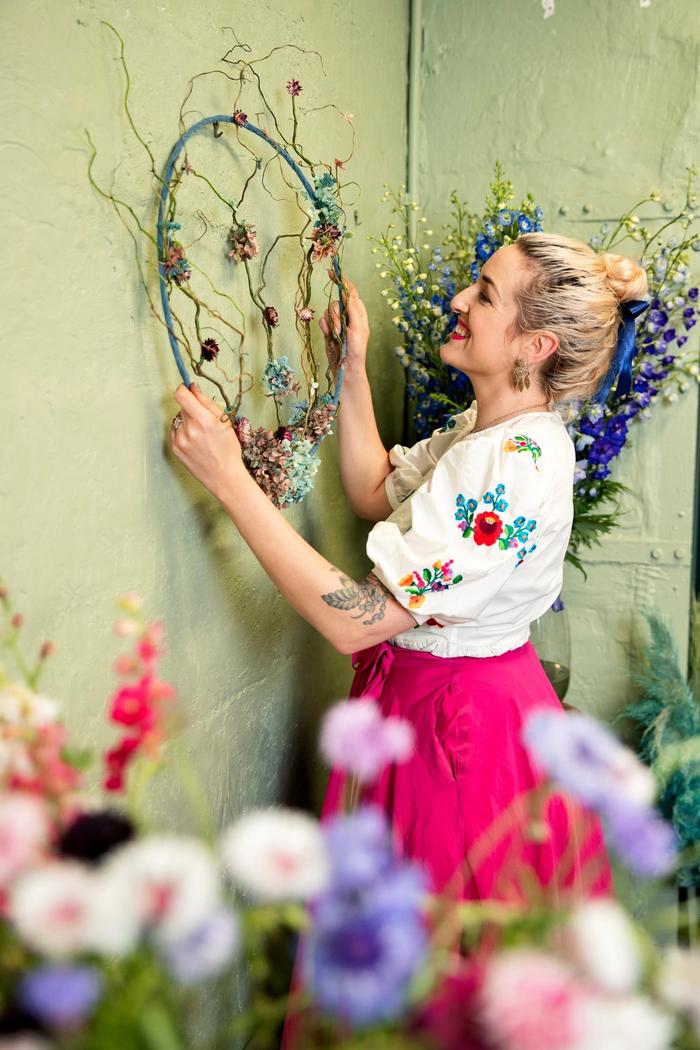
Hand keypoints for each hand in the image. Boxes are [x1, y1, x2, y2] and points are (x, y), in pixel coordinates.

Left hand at [169, 384, 244, 499]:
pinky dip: (183, 433)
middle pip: (182, 407)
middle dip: (191, 409)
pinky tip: (195, 443)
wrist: (224, 476)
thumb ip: (207, 402)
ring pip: (178, 419)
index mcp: (203, 421)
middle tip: (204, 421)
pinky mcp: (175, 448)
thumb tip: (192, 387)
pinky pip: (175, 431)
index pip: (181, 395)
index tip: (187, 389)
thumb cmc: (229, 449)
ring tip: (201, 436)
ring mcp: (179, 440)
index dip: (183, 389)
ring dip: (187, 422)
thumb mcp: (225, 422)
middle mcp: (189, 430)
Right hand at [319, 273, 369, 379]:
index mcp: (359, 312)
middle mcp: (348, 314)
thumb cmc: (356, 348)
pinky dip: (325, 328)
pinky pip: (322, 320)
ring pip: (328, 311)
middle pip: (336, 302)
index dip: (342, 282)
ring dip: (331, 323)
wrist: (346, 366)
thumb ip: (352, 307)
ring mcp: (337, 322)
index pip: (350, 292)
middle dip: (335, 314)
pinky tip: (330, 337)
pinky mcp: (329, 329)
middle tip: (339, 329)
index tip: (332, 273)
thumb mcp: (358, 326)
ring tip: (336, 336)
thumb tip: (347, 289)